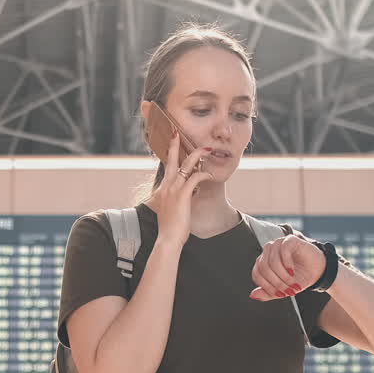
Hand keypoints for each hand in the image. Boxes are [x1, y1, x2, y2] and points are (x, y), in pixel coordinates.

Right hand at [150, 129, 213, 246]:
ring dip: (197, 155)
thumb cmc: (170, 228)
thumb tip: (186, 196)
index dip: (171, 157)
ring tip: (207, 149)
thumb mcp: (170, 212)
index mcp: (162, 190)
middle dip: (174, 146)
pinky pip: (195, 178)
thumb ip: (175, 201)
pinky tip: (211, 175)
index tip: (173, 146)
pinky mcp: (182, 195)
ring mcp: (173, 190)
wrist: (167, 239)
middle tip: (176, 133)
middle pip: (170, 161)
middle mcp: (166, 187)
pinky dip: (204, 174)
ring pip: (185, 165)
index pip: (167, 169)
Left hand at [250, 234, 325, 300]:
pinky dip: (287, 263)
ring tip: (293, 283)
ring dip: (283, 275)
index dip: (267, 287)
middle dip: (276, 282)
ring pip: (272, 261)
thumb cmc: (299, 278)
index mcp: (263, 262)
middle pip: (263, 268)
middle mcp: (268, 252)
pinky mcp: (289, 240)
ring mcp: (278, 244)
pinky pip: (283, 251)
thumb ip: (268, 293)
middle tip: (289, 290)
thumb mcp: (283, 290)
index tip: (280, 295)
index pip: (257, 274)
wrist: (318, 271)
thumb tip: (252, 295)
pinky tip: (292, 271)